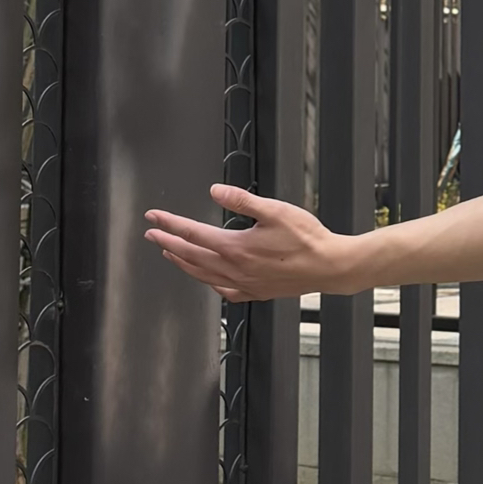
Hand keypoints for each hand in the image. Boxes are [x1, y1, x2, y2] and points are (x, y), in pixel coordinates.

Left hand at [144, 184, 347, 301]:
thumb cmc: (308, 239)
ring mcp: (245, 284)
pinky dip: (210, 283)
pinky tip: (208, 279)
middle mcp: (235, 269)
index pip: (192, 233)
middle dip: (168, 244)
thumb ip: (241, 200)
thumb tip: (216, 191)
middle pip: (191, 256)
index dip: (170, 223)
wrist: (330, 267)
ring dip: (183, 264)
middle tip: (152, 235)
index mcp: (236, 247)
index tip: (154, 217)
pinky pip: (225, 291)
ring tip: (170, 255)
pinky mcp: (257, 292)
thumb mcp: (275, 210)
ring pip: (203, 275)